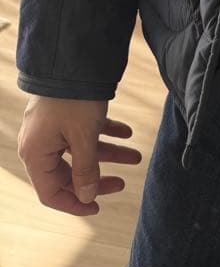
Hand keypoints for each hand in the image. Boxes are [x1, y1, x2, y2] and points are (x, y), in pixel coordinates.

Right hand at [17, 97, 141, 215]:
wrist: (72, 59)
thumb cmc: (73, 100)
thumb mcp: (83, 137)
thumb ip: (86, 170)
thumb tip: (89, 198)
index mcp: (36, 154)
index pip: (51, 193)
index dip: (75, 204)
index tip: (99, 208)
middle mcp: (40, 143)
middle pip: (68, 172)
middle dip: (97, 178)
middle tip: (123, 183)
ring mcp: (52, 128)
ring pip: (81, 150)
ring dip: (109, 154)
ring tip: (136, 156)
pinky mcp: (64, 114)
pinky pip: (84, 131)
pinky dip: (105, 133)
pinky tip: (127, 133)